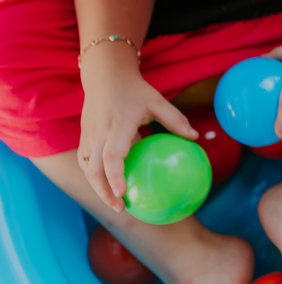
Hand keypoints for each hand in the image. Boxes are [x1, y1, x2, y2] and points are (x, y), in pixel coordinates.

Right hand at [78, 48, 197, 212]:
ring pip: (86, 167)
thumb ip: (176, 120)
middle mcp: (99, 133)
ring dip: (97, 187)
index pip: (111, 155)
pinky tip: (107, 187)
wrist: (104, 76)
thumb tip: (196, 138)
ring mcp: (88, 135)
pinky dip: (93, 176)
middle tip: (121, 208)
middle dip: (103, 191)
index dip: (115, 176)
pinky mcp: (84, 136)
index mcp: (117, 125)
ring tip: (115, 203)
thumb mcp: (158, 101)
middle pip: (93, 169)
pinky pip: (84, 161)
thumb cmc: (135, 90)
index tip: (123, 193)